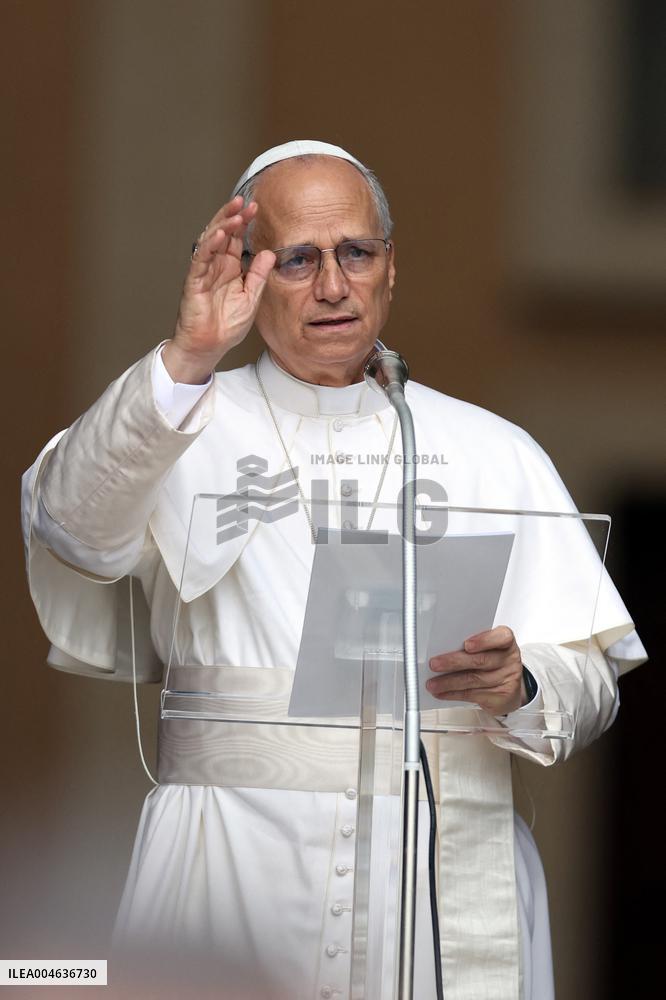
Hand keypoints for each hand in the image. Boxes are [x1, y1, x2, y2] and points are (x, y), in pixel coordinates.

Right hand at [162, 196, 275, 383]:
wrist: (209, 346)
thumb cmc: (226, 325)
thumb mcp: (251, 298)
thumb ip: (258, 276)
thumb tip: (268, 253)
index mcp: (230, 268)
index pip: (237, 238)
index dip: (245, 223)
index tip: (257, 208)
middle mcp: (216, 265)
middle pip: (223, 233)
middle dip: (234, 216)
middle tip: (246, 202)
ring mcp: (204, 271)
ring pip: (211, 241)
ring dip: (223, 225)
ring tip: (235, 212)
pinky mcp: (194, 281)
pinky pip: (201, 259)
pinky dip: (210, 246)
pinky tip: (220, 235)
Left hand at [427, 625, 525, 714]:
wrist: (510, 687)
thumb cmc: (493, 661)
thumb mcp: (487, 648)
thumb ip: (471, 646)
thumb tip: (441, 649)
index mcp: (505, 642)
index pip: (501, 637)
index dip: (484, 641)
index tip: (466, 644)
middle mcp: (508, 659)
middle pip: (480, 660)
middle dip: (454, 662)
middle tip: (434, 664)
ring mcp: (506, 679)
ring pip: (473, 680)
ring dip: (449, 682)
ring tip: (432, 684)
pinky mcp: (500, 697)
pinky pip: (472, 695)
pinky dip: (453, 694)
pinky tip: (442, 693)